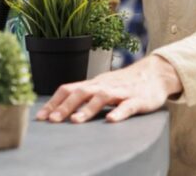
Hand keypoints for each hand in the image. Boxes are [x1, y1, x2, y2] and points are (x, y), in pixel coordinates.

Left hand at [36, 54, 182, 123]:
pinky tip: (111, 120)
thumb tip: (61, 107)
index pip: (69, 89)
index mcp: (93, 84)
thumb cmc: (125, 83)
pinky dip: (119, 112)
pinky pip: (128, 106)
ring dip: (87, 109)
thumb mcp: (102, 86)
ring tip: (76, 121)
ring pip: (102, 97)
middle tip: (52, 120)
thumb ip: (85, 95)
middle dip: (65, 106)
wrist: (155, 73)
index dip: (54, 102)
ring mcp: (121, 91)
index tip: (41, 116)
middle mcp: (104, 85)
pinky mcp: (137, 99)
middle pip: (81, 92)